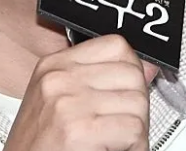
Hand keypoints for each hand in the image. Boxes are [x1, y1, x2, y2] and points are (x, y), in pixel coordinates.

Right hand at [4, 35, 149, 150]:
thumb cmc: (39, 146)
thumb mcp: (59, 101)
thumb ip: (98, 79)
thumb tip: (146, 67)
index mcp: (54, 65)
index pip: (115, 45)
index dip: (131, 69)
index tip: (128, 90)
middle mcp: (58, 78)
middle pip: (131, 73)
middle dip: (137, 102)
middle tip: (124, 123)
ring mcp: (67, 102)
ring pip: (138, 102)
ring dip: (137, 128)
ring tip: (119, 139)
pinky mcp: (78, 130)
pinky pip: (133, 129)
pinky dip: (135, 146)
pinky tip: (117, 149)